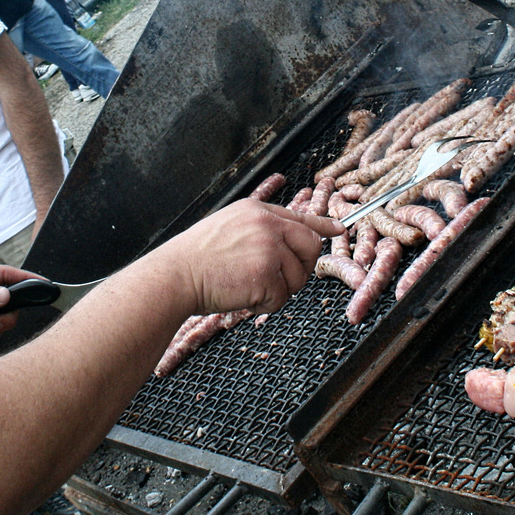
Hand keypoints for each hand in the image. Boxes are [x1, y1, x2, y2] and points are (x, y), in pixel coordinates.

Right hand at [153, 200, 341, 316]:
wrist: (176, 275)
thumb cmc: (195, 258)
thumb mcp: (228, 226)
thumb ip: (258, 228)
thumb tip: (285, 241)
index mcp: (257, 210)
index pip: (300, 216)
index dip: (321, 225)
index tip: (338, 228)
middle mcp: (267, 224)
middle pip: (310, 246)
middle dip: (301, 268)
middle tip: (279, 280)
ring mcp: (268, 248)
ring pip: (297, 277)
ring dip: (278, 290)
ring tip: (247, 286)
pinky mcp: (266, 274)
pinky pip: (282, 297)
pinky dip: (265, 304)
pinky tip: (243, 296)